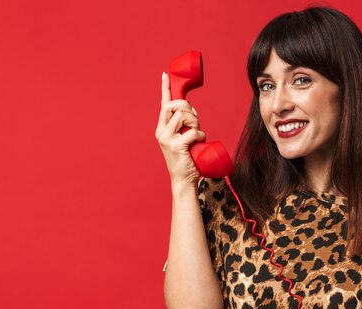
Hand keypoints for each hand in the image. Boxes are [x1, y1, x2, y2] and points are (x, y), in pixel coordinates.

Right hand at [155, 71, 205, 186]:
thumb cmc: (187, 159)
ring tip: (196, 134)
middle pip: (174, 106)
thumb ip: (184, 126)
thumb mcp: (184, 139)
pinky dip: (200, 135)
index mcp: (162, 128)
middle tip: (195, 121)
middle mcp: (161, 132)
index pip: (163, 104)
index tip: (165, 75)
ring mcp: (167, 138)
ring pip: (183, 116)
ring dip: (195, 123)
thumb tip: (191, 111)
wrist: (184, 180)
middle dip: (188, 108)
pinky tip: (199, 143)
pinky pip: (193, 131)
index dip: (165, 88)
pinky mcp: (176, 145)